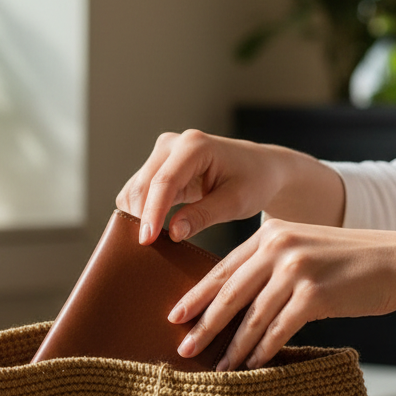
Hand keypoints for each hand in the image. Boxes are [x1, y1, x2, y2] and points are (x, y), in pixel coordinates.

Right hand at [116, 130, 344, 243]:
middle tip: (148, 251)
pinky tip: (153, 231)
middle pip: (142, 185)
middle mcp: (172, 144)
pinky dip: (141, 213)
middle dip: (141, 219)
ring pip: (134, 190)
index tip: (146, 241)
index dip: (152, 213)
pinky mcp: (158, 167)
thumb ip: (203, 216)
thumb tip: (172, 233)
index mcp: (194, 146)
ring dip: (138, 217)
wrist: (260, 168)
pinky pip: (139, 192)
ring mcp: (162, 154)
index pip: (164, 182)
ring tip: (151, 244)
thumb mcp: (235, 202)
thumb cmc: (254, 181)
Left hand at [170, 219, 395, 368]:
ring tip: (217, 368)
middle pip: (229, 294)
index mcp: (270, 234)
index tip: (175, 316)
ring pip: (251, 317)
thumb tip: (232, 301)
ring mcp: (296, 271)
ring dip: (232, 347)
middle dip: (203, 325)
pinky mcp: (314, 295)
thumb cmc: (347, 262)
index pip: (223, 269)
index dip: (196, 296)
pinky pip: (278, 330)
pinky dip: (262, 351)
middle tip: (183, 348)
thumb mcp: (303, 248)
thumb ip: (270, 265)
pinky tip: (251, 366)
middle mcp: (278, 248)